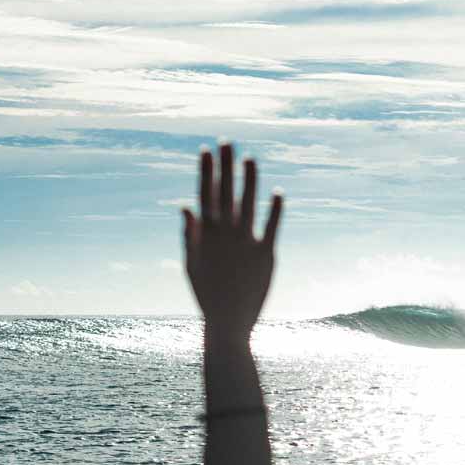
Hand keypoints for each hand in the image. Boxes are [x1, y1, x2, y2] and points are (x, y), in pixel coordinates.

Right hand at [184, 142, 281, 340]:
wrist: (229, 323)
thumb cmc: (207, 294)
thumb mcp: (192, 264)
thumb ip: (190, 235)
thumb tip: (186, 206)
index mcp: (206, 234)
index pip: (204, 194)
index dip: (206, 171)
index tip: (206, 151)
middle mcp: (225, 234)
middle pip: (225, 191)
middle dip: (225, 165)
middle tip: (227, 141)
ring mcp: (246, 242)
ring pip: (248, 203)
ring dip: (249, 179)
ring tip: (251, 159)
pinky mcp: (265, 254)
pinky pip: (272, 226)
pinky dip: (275, 210)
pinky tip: (278, 193)